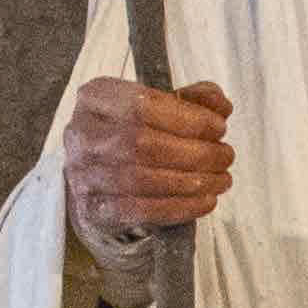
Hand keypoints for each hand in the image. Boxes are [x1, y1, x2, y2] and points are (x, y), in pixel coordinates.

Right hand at [62, 75, 231, 235]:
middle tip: (225, 156)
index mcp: (96, 97)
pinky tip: (206, 200)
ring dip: (193, 182)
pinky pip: (141, 210)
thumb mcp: (161, 105)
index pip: (143, 105)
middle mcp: (82, 134)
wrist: (98, 172)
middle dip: (195, 152)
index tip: (219, 127)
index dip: (188, 118)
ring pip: (142, 180)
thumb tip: (221, 106)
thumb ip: (194, 99)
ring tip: (221, 179)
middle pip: (143, 144)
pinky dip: (181, 207)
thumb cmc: (134, 131)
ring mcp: (83, 174)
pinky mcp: (93, 208)